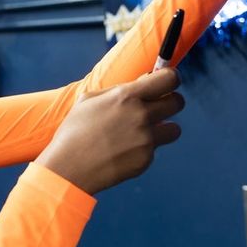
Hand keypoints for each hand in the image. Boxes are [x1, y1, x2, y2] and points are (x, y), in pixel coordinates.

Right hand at [35, 69, 183, 194]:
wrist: (68, 168)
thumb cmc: (74, 130)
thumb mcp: (89, 100)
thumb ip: (118, 90)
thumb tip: (142, 82)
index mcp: (126, 96)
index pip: (169, 79)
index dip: (171, 78)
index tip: (166, 83)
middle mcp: (141, 116)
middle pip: (178, 102)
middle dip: (170, 102)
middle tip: (157, 107)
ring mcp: (146, 139)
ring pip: (174, 129)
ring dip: (163, 128)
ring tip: (142, 132)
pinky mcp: (146, 159)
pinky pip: (154, 149)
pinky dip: (143, 149)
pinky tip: (123, 151)